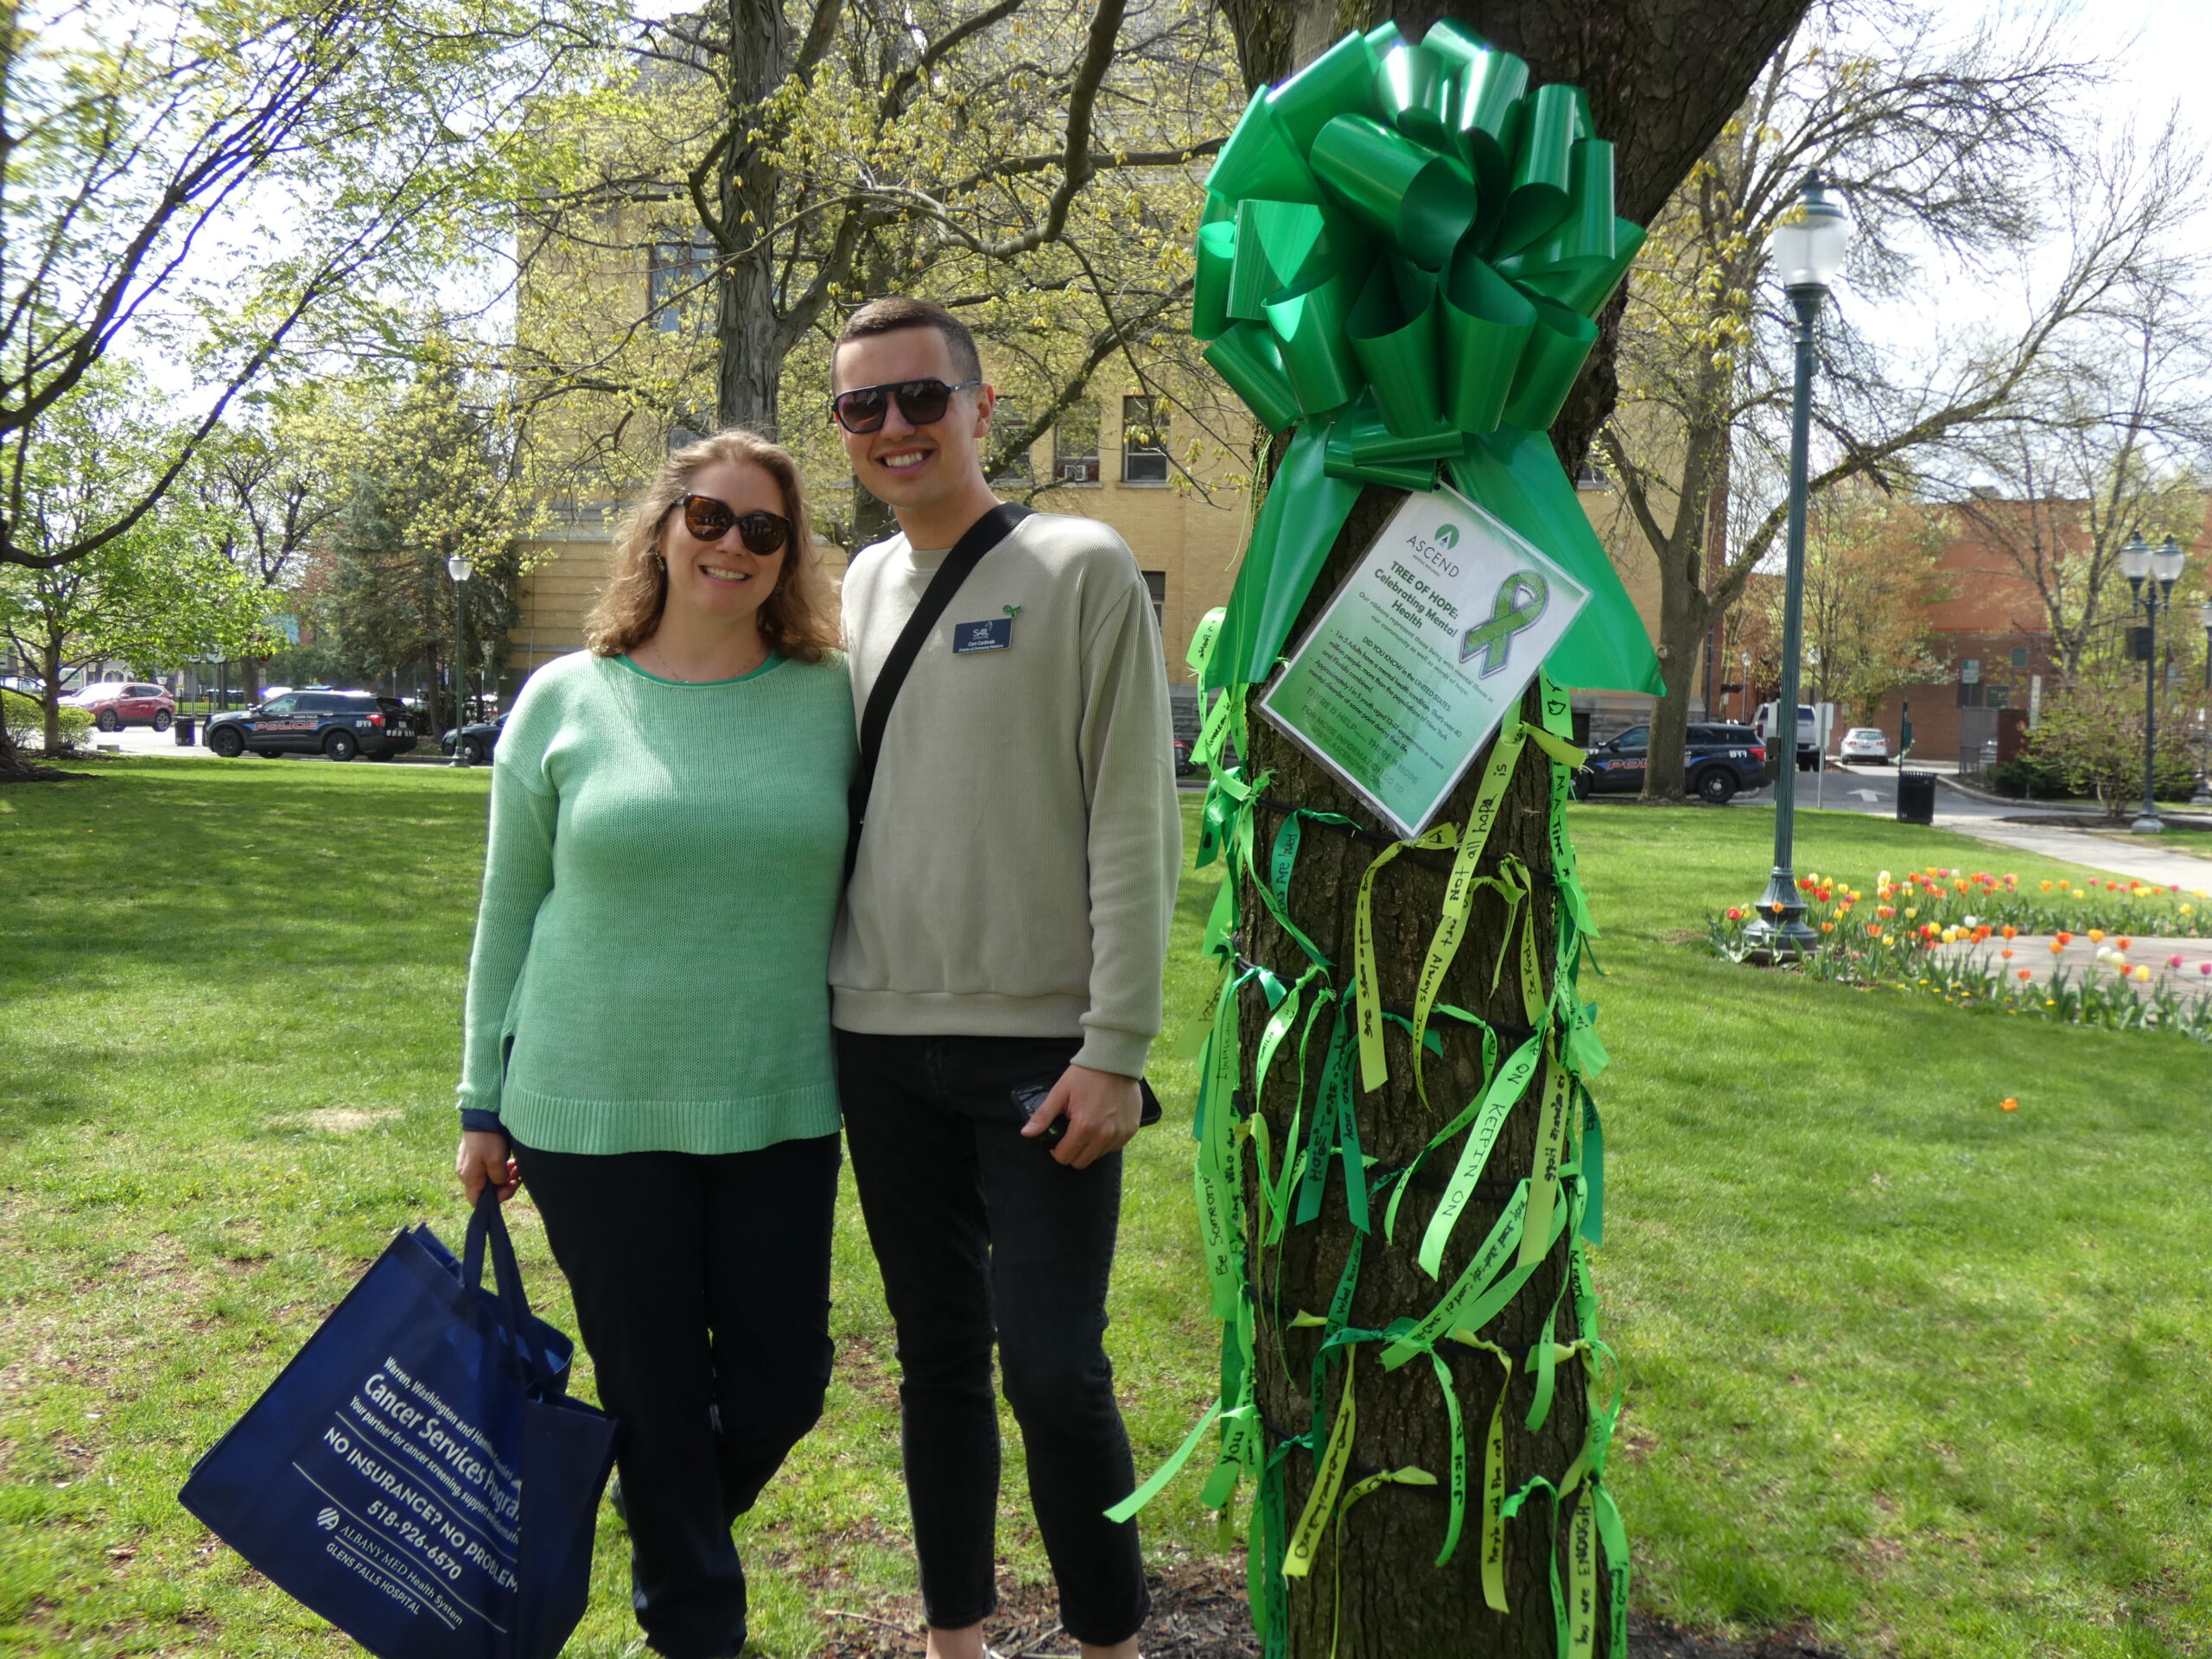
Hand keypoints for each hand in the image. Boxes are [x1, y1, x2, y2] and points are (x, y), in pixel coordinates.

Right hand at [456, 1130, 518, 1203]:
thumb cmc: (487, 1139)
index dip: (493, 1200)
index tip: (508, 1188)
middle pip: (486, 1190)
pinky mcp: (476, 1157)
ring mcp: (471, 1165)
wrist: (482, 1117)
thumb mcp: (496, 1161)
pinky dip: (501, 1168)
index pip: (476, 1201)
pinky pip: (489, 1168)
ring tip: (517, 1167)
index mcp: (469, 1178)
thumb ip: (498, 1178)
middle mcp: (467, 1174)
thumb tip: (500, 1184)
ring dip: (505, 1176)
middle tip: (517, 1176)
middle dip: (504, 1185)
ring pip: (490, 1178)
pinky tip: (512, 1162)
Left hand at [1021, 1063, 1140, 1168]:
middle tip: (1071, 1133)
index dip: (1056, 1149)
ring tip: (1088, 1125)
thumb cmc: (1085, 1075)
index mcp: (1084, 1128)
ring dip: (1090, 1147)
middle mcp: (1104, 1136)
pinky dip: (1106, 1141)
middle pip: (1081, 1162)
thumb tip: (1026, 1133)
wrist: (1115, 1061)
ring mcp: (1120, 1134)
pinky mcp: (1130, 1130)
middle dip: (1072, 1151)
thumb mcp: (1060, 1093)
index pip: (1065, 1157)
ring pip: (1098, 1156)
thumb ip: (1043, 1116)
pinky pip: (1114, 1147)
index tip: (1058, 1137)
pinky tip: (1103, 1123)